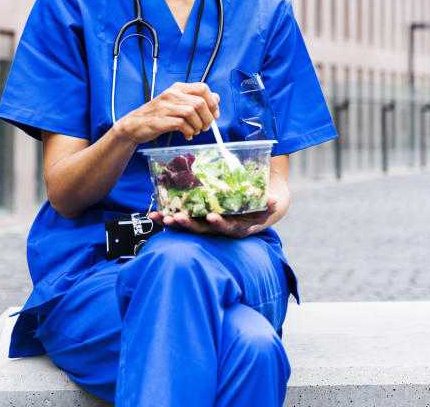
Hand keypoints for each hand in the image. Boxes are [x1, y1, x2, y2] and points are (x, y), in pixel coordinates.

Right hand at [116, 82, 219, 144]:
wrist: (134, 125)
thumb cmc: (157, 115)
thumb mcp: (177, 103)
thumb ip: (195, 99)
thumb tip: (216, 98)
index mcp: (177, 89)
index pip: (203, 88)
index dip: (213, 102)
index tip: (214, 114)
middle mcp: (171, 95)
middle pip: (200, 102)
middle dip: (207, 117)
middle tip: (205, 126)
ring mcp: (165, 107)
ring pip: (192, 112)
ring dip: (198, 125)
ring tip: (195, 131)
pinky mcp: (160, 120)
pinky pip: (181, 124)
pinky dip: (189, 132)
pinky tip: (187, 135)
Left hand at [148, 175, 290, 238]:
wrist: (260, 208)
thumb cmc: (264, 205)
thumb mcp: (271, 204)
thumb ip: (270, 203)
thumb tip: (276, 200)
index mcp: (237, 227)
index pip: (227, 228)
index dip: (219, 224)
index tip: (212, 217)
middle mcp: (220, 229)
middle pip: (203, 230)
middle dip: (189, 224)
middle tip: (176, 218)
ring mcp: (208, 226)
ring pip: (189, 227)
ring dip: (175, 223)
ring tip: (161, 218)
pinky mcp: (199, 220)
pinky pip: (182, 220)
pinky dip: (168, 217)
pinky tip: (154, 215)